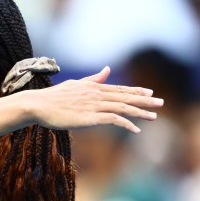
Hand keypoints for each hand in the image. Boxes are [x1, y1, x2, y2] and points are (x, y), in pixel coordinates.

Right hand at [33, 66, 163, 133]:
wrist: (38, 105)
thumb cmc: (53, 97)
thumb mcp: (75, 84)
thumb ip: (93, 79)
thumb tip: (106, 70)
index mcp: (93, 87)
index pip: (119, 88)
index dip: (135, 91)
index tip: (149, 93)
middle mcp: (97, 94)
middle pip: (125, 97)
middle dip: (145, 100)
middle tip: (161, 103)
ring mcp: (94, 105)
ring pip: (123, 107)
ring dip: (140, 112)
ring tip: (154, 117)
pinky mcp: (90, 118)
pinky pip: (114, 120)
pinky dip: (126, 124)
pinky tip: (136, 130)